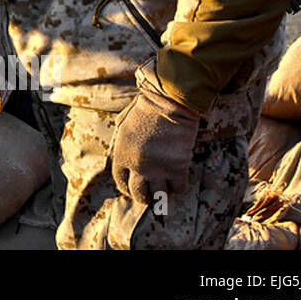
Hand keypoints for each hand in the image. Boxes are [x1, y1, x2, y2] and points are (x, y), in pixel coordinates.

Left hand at [110, 71, 201, 203]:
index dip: (127, 187)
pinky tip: (180, 180)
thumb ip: (120, 142)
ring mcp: (157, 169)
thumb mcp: (123, 124)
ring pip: (159, 195)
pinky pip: (179, 188)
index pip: (120, 181)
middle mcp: (137, 166)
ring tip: (166, 187)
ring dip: (163, 193)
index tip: (133, 188)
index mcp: (121, 154)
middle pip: (138, 194)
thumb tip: (119, 152)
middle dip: (145, 196)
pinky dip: (180, 187)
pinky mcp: (177, 168)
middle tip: (151, 194)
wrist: (167, 103)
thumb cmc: (144, 109)